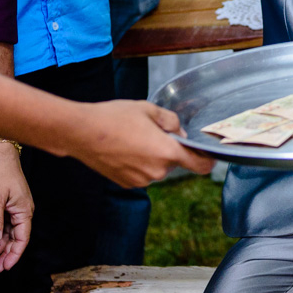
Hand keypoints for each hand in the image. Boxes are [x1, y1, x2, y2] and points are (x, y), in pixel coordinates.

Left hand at [0, 142, 33, 272]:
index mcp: (24, 210)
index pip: (22, 238)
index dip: (14, 254)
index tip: (6, 267)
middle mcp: (23, 211)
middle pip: (17, 238)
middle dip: (7, 254)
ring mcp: (16, 207)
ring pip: (10, 232)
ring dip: (1, 246)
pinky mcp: (8, 204)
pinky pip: (5, 224)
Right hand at [73, 100, 214, 186]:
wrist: (81, 132)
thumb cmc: (114, 117)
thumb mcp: (148, 109)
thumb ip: (171, 120)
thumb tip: (179, 132)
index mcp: (167, 152)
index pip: (199, 165)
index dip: (208, 161)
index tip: (211, 157)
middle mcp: (157, 171)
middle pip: (173, 162)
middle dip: (168, 149)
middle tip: (151, 131)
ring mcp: (141, 180)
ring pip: (156, 167)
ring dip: (152, 156)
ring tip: (132, 138)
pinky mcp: (126, 183)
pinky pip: (141, 173)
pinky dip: (138, 163)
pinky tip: (123, 148)